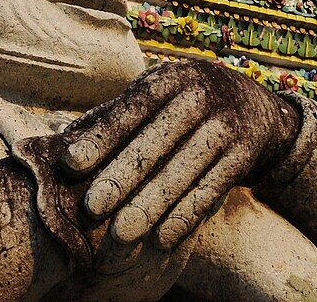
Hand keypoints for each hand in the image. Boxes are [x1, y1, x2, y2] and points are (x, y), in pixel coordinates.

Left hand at [59, 60, 298, 249]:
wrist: (256, 108)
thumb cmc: (184, 104)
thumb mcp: (154, 97)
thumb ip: (111, 117)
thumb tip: (60, 140)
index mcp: (171, 77)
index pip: (133, 106)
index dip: (103, 135)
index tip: (71, 165)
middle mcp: (202, 94)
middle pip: (158, 139)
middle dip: (124, 175)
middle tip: (92, 208)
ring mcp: (227, 124)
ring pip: (186, 167)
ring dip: (153, 203)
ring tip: (122, 233)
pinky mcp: (245, 153)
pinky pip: (214, 188)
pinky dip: (188, 214)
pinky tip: (163, 239)